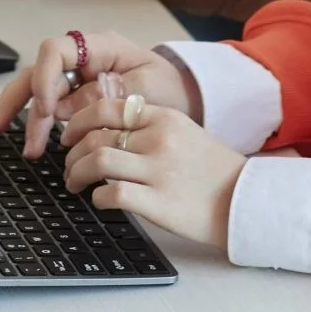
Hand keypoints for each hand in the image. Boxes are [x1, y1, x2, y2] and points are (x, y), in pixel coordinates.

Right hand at [0, 32, 195, 157]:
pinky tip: (32, 140)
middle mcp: (84, 58)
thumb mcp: (147, 90)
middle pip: (39, 70)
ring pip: (40, 89)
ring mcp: (79, 76)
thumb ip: (109, 96)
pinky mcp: (80, 96)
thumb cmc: (169, 88)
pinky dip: (40, 122)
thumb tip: (69, 109)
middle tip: (3, 127)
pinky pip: (52, 105)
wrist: (184, 96)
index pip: (57, 50)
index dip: (44, 78)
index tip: (49, 111)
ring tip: (26, 148)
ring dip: (27, 116)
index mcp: (101, 47)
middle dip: (19, 99)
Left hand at [62, 91, 244, 251]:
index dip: (78, 122)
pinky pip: (112, 195)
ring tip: (74, 184)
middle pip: (95, 137)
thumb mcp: (185, 132)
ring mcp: (158, 171)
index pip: (107, 108)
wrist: (243, 200)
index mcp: (164, 117)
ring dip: (76, 174)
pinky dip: (97, 198)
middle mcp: (159, 139)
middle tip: (68, 166)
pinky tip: (100, 201)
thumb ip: (151, 126)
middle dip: (71, 154)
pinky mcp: (158, 203)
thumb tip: (106, 129)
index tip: (68, 135)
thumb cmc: (212, 170)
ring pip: (97, 162)